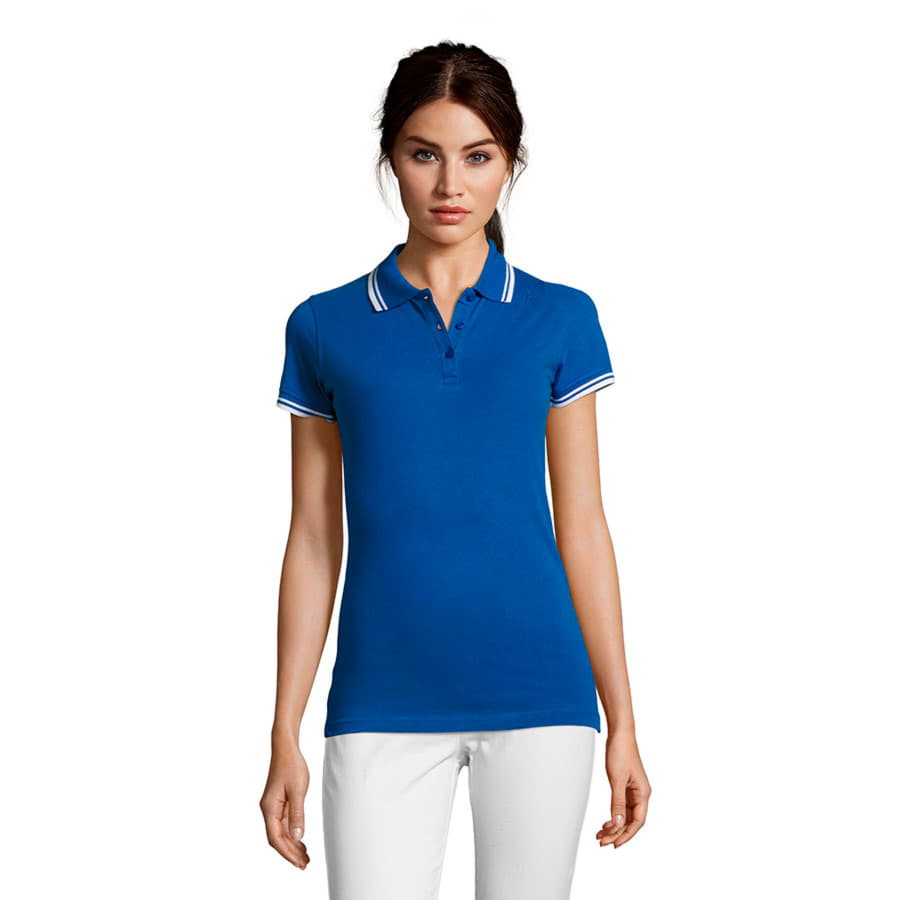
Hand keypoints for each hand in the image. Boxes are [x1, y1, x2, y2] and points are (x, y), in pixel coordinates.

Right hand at [260, 741, 310, 868]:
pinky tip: (301, 841)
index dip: (287, 853)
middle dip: (290, 853)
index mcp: (269, 808)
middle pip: (277, 838)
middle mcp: (268, 809)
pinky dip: (292, 834)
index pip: (275, 838)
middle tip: (305, 864)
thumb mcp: (298, 790)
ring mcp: (272, 806)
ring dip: (292, 845)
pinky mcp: (278, 802)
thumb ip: (297, 814)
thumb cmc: (291, 765)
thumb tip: (297, 837)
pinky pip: (283, 824)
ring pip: (280, 832)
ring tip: (305, 856)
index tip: (299, 862)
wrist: (286, 748)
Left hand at [596, 730, 650, 848]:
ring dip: (614, 826)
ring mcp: (633, 790)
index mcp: (643, 793)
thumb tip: (617, 823)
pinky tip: (605, 822)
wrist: (619, 733)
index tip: (615, 844)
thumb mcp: (617, 779)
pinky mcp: (626, 786)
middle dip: (617, 833)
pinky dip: (613, 815)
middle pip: (631, 821)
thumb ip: (617, 802)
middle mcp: (640, 794)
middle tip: (602, 841)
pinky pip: (621, 807)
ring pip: (625, 815)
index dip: (626, 835)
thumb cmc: (621, 752)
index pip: (637, 821)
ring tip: (600, 834)